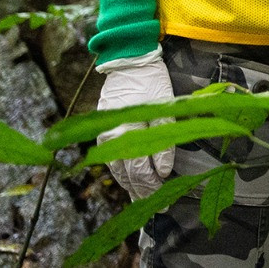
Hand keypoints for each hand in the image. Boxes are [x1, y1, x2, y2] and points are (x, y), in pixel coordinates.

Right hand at [95, 48, 175, 199]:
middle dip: (142, 191)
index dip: (150, 186)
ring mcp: (104, 135)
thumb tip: (162, 171)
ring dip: (131, 186)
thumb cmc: (151, 82)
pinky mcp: (104, 131)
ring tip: (143, 199)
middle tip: (158, 205)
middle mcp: (110, 138)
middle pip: (126, 174)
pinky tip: (129, 181)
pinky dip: (122, 173)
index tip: (164, 197)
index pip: (138, 169)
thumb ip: (164, 140)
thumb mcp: (164, 108)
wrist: (128, 61)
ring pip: (117, 169)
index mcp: (126, 132)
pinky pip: (112, 159)